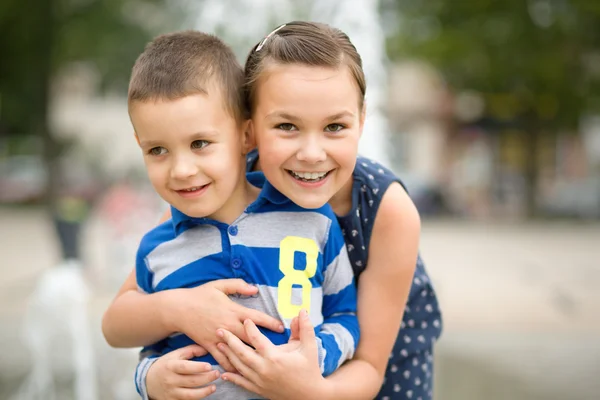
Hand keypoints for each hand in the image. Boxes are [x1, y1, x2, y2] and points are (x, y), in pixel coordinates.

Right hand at [146, 345, 218, 399]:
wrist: (148, 380)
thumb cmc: (166, 364)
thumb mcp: (175, 354)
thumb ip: (191, 350)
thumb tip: (207, 348)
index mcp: (171, 366)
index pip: (185, 367)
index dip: (198, 367)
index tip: (210, 366)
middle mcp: (170, 380)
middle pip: (191, 381)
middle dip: (207, 378)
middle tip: (217, 374)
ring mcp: (171, 393)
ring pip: (190, 395)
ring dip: (204, 392)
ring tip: (214, 387)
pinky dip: (197, 398)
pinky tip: (205, 394)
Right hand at [165, 279, 283, 371]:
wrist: (179, 308)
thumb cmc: (200, 295)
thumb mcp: (220, 285)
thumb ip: (239, 286)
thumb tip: (255, 289)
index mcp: (233, 310)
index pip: (256, 318)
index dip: (270, 322)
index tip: (281, 327)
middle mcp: (228, 325)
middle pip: (251, 337)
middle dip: (265, 343)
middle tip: (279, 349)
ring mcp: (219, 337)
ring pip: (238, 350)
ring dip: (250, 357)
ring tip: (264, 363)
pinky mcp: (209, 345)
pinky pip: (222, 358)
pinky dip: (231, 366)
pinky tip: (240, 371)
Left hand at [217, 310, 329, 399]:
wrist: (311, 396)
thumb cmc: (310, 370)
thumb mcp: (310, 347)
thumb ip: (305, 329)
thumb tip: (301, 311)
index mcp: (275, 358)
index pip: (257, 340)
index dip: (250, 328)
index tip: (245, 319)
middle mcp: (264, 369)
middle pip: (242, 353)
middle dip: (230, 340)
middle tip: (220, 330)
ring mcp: (260, 381)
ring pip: (239, 367)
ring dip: (228, 355)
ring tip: (219, 345)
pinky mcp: (259, 390)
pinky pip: (242, 383)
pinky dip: (232, 378)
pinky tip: (224, 373)